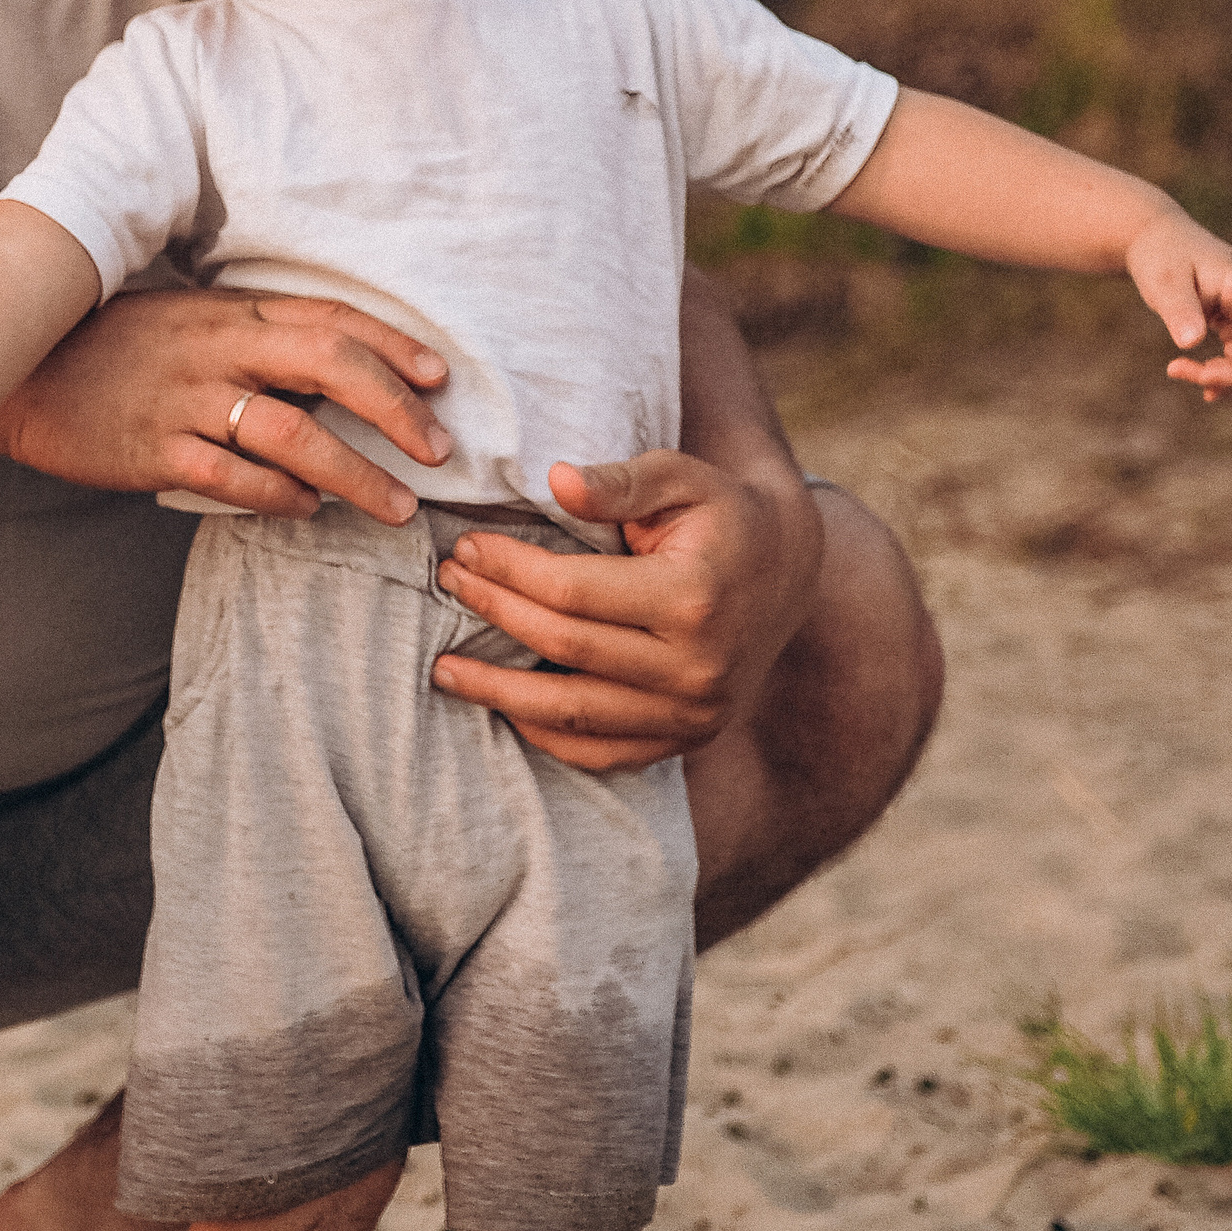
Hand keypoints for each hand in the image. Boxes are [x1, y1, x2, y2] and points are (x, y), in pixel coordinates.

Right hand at [0, 284, 453, 522]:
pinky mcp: (155, 451)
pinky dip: (282, 498)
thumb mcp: (184, 320)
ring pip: (294, 434)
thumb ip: (250, 335)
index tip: (439, 377)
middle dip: (397, 409)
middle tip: (438, 449)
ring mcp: (186, 400)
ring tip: (396, 505)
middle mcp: (216, 348)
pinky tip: (309, 511)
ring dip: (355, 473)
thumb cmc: (110, 348)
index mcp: (229, 311)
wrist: (16, 373)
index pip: (330, 319)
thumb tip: (330, 367)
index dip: (393, 346)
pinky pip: (235, 478)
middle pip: (330, 366)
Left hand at [430, 451, 824, 774]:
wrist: (787, 572)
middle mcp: (698, 666)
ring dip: (499, 694)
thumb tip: (556, 481)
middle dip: (495, 614)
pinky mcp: (689, 739)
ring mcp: (696, 713)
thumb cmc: (722, 515)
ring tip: (444, 669)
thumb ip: (621, 481)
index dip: (510, 571)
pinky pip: (602, 752)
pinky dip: (546, 736)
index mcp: (695, 596)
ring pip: (573, 713)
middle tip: (449, 584)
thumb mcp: (682, 477)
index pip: (574, 592)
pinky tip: (504, 709)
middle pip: (565, 648)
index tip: (466, 549)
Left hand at [1124, 213, 1231, 398]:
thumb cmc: (1162, 254)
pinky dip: (1220, 374)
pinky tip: (1209, 394)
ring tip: (1177, 370)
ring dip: (1222, 374)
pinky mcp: (1230, 322)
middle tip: (1201, 378)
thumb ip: (1178, 311)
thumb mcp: (1164, 281)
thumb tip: (1190, 345)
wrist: (1153, 241)